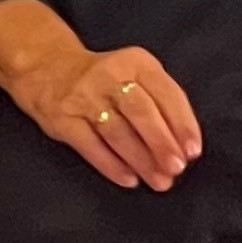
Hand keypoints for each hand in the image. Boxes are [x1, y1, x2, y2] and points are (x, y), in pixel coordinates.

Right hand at [13, 38, 202, 192]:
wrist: (48, 68)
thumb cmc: (106, 80)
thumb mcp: (135, 74)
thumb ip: (159, 101)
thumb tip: (182, 146)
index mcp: (136, 62)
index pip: (166, 92)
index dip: (182, 123)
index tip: (193, 150)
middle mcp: (110, 75)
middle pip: (141, 112)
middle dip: (162, 143)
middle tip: (176, 168)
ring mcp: (84, 97)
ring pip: (117, 132)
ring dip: (141, 160)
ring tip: (158, 180)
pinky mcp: (63, 118)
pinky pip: (90, 145)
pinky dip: (111, 165)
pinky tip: (129, 179)